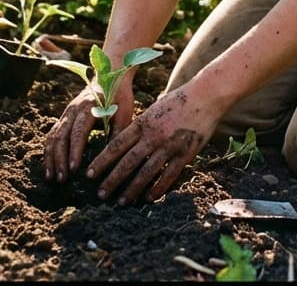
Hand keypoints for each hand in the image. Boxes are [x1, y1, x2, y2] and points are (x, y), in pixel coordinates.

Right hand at [43, 80, 133, 182]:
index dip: (75, 151)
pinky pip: (52, 134)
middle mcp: (74, 109)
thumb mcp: (124, 113)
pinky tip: (49, 166)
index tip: (73, 169)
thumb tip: (114, 158)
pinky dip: (48, 150)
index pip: (79, 131)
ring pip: (53, 136)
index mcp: (89, 107)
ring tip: (50, 177)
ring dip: (51, 157)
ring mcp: (67, 112)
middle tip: (61, 179)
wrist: (110, 74)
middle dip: (59, 159)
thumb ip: (118, 133)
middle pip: (62, 136)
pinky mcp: (64, 116)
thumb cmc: (119, 96)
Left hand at [85, 85, 218, 203]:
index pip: (117, 144)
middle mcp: (153, 135)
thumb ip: (141, 125)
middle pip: (127, 161)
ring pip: (146, 172)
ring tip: (121, 201)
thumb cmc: (179, 100)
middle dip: (112, 179)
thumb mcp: (155, 109)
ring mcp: (169, 145)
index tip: (90, 174)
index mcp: (143, 122)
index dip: (102, 161)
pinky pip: (168, 175)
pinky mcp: (185, 153)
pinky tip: (148, 198)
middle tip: (100, 194)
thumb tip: (125, 141)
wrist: (206, 95)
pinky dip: (157, 188)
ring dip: (132, 189)